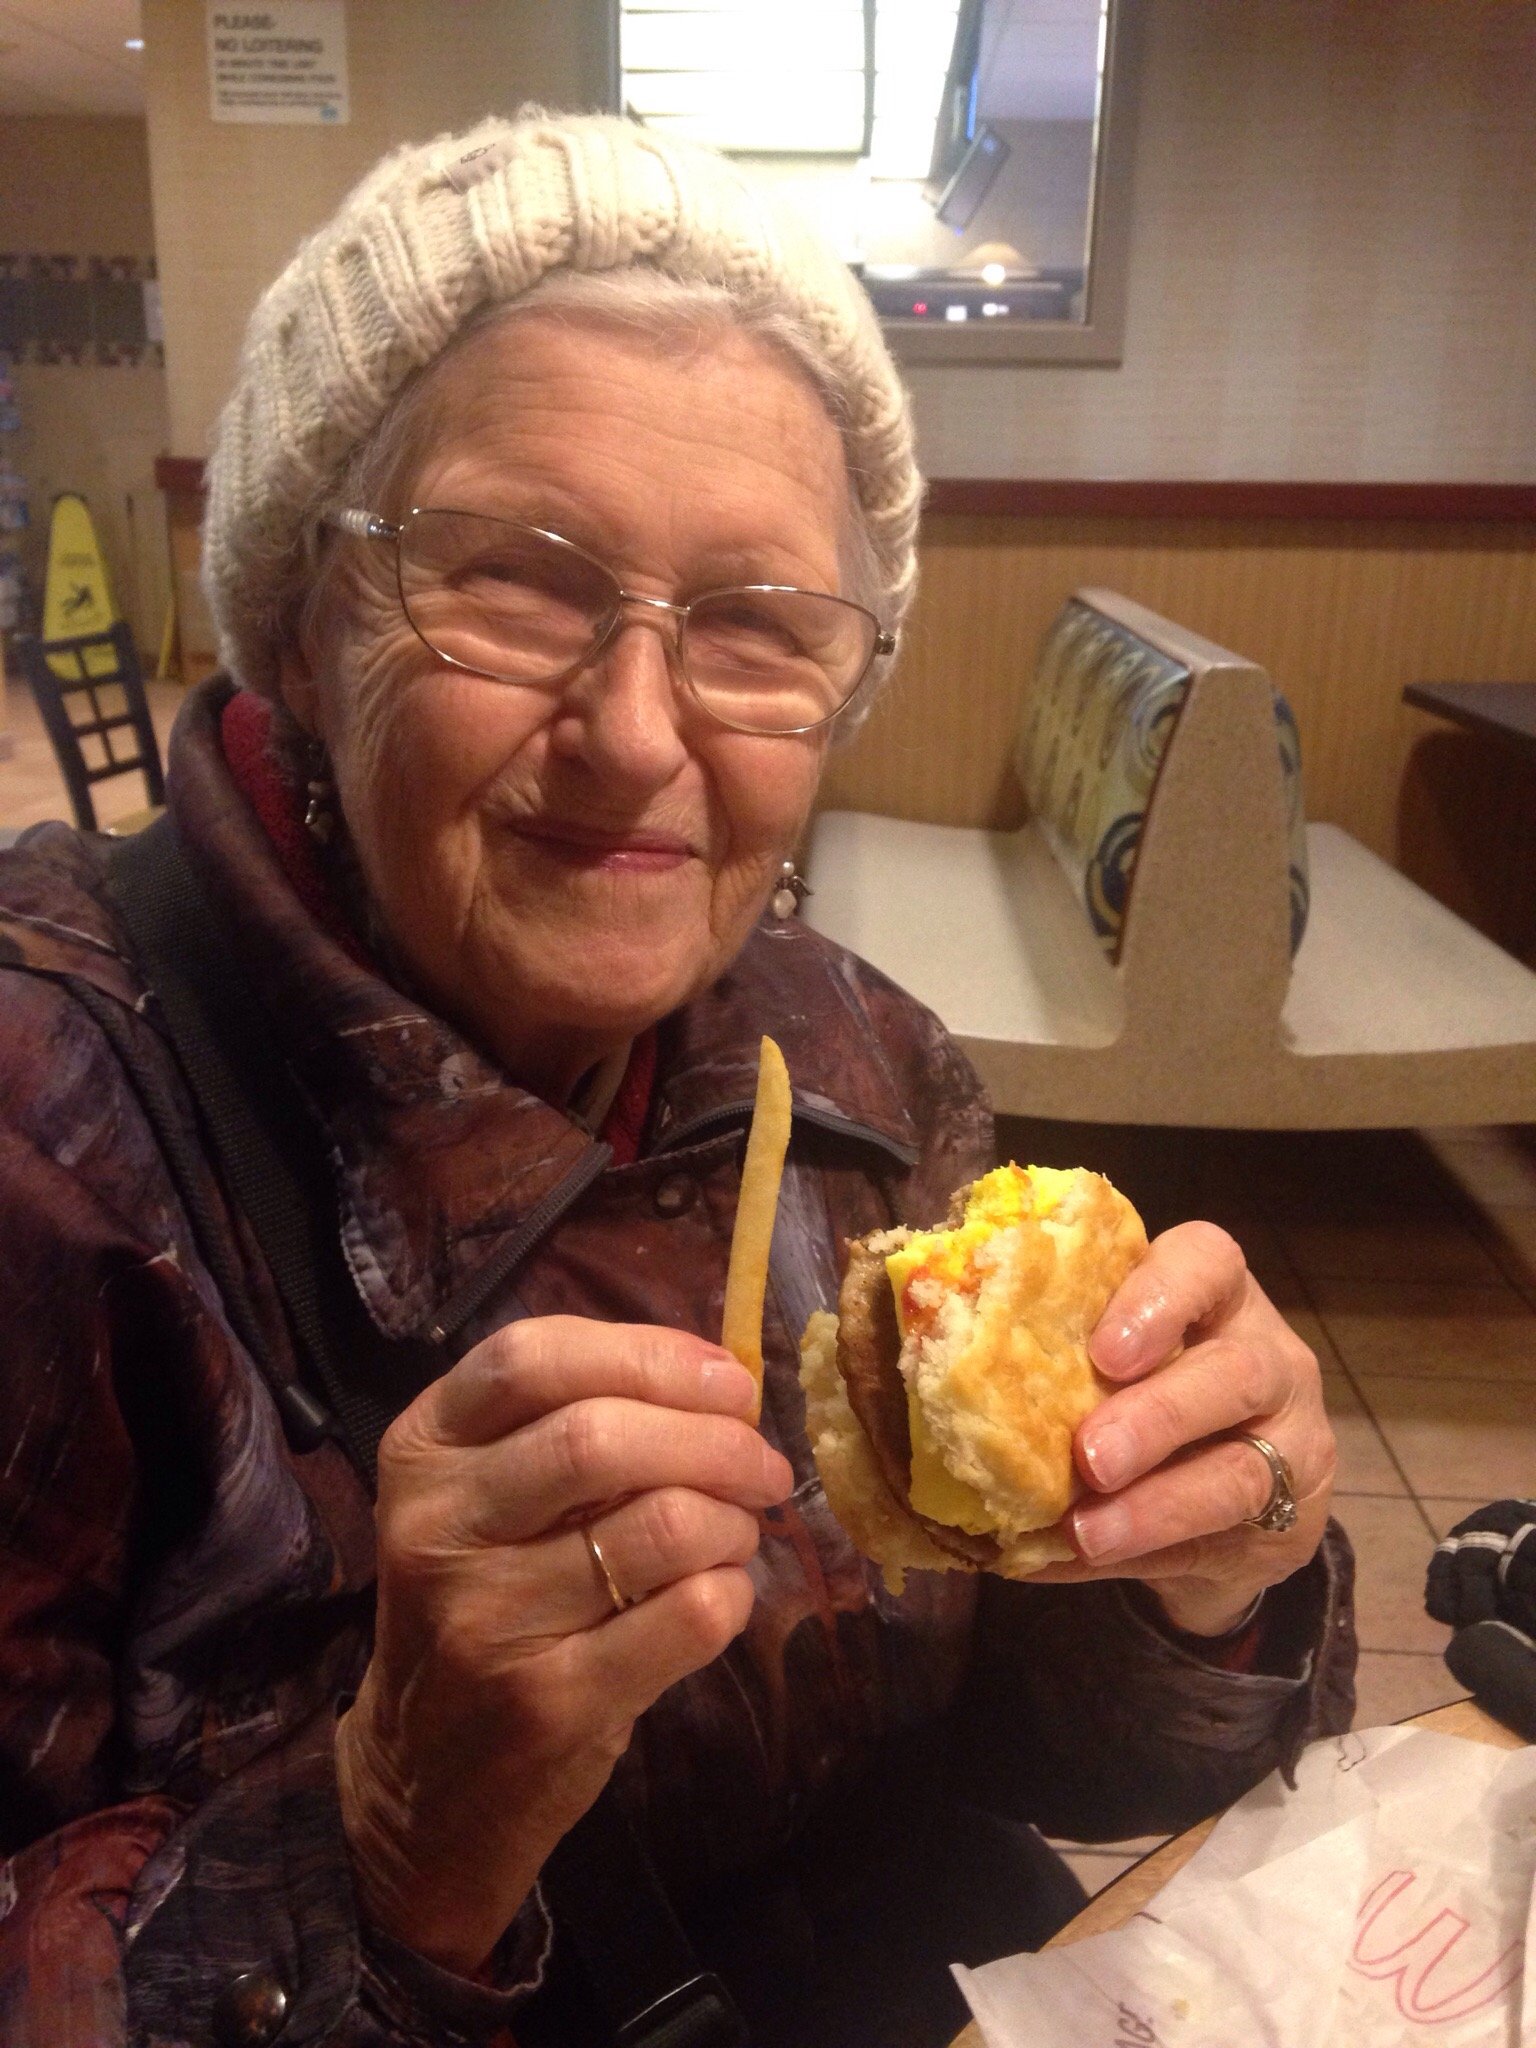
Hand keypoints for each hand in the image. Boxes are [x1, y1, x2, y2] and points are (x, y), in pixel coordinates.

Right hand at [335, 1316, 791, 1974]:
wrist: (422, 1785)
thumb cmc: (480, 1611)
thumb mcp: (483, 1504)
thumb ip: (569, 1427)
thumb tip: (720, 1380)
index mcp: (422, 1452)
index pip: (531, 1356)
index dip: (648, 1353)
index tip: (728, 1378)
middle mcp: (439, 1527)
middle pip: (601, 1436)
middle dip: (715, 1438)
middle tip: (764, 1464)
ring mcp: (488, 1619)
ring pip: (661, 1524)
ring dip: (731, 1520)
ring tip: (739, 1534)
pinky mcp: (549, 1702)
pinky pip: (687, 1615)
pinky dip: (732, 1594)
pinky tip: (722, 1596)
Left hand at [1029, 1223, 1335, 1636]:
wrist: (1232, 1501)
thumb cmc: (1146, 1395)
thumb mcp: (1118, 1362)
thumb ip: (1065, 1362)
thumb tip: (951, 1400)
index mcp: (1215, 1297)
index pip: (1206, 1262)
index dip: (1157, 1297)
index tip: (1103, 1350)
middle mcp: (1269, 1357)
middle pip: (1234, 1375)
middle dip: (1156, 1416)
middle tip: (1090, 1456)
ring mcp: (1291, 1440)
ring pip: (1243, 1469)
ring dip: (1155, 1505)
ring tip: (1086, 1532)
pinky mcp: (1289, 1520)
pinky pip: (1221, 1540)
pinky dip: (1142, 1554)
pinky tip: (1077, 1560)